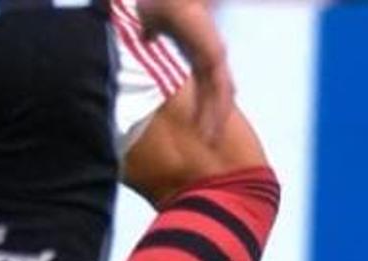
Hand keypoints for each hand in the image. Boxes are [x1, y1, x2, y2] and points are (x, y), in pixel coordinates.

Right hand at [134, 0, 236, 145]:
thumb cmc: (160, 3)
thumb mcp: (155, 21)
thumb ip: (153, 32)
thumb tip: (147, 36)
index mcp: (198, 49)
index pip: (204, 82)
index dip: (203, 102)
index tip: (198, 123)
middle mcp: (210, 54)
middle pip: (215, 93)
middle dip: (213, 117)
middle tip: (209, 139)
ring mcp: (214, 55)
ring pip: (220, 95)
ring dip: (215, 118)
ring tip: (208, 138)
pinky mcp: (214, 55)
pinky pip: (218, 87)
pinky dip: (217, 108)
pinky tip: (211, 125)